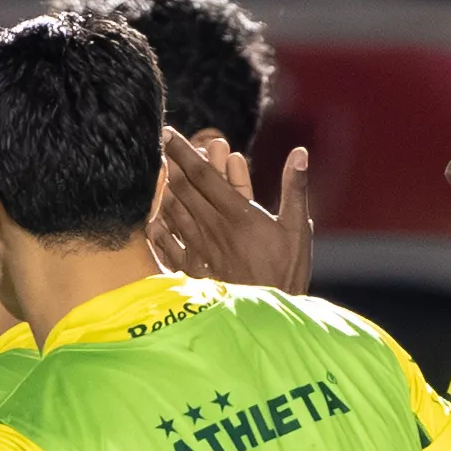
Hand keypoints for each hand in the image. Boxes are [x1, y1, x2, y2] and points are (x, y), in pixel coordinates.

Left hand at [150, 127, 312, 293]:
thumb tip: (300, 153)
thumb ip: (295, 188)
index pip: (204, 176)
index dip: (184, 152)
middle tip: (157, 144)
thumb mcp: (297, 228)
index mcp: (239, 215)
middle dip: (170, 164)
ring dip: (163, 189)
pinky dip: (158, 226)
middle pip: (183, 190)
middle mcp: (214, 230)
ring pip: (173, 212)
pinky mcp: (193, 270)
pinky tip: (150, 215)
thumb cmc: (287, 272)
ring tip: (154, 171)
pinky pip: (168, 244)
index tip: (168, 133)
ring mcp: (200, 250)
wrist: (270, 317)